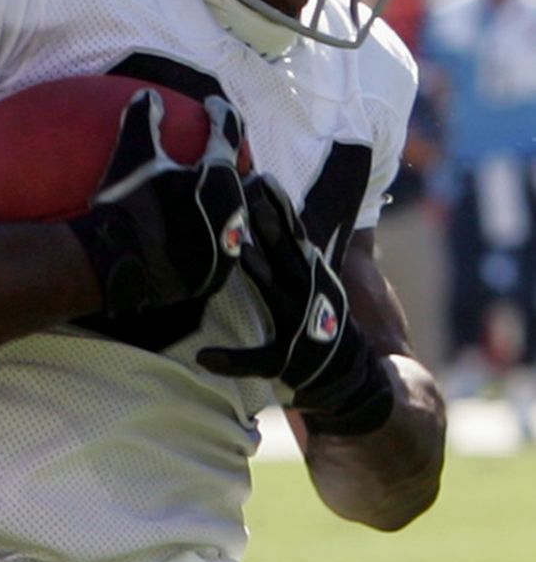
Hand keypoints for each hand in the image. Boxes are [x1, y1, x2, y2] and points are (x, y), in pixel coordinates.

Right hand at [67, 89, 248, 320]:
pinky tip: (199, 235)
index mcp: (219, 174)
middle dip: (229, 164)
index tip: (210, 105)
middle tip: (215, 157)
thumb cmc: (126, 206)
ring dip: (224, 203)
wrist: (116, 267)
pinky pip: (221, 248)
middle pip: (238, 176)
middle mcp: (232, 208)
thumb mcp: (131, 156)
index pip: (226, 132)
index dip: (218, 113)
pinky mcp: (214, 272)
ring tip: (208, 199)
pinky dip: (212, 235)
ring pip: (234, 214)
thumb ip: (142, 120)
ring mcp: (225, 244)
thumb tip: (148, 94)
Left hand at [196, 177, 393, 435]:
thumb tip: (303, 234)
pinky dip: (232, 359)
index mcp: (311, 278)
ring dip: (258, 269)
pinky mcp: (289, 362)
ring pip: (276, 291)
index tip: (261, 177)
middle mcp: (308, 295)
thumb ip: (300, 265)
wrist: (356, 385)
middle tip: (249, 186)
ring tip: (238, 246)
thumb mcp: (316, 294)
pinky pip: (256, 361)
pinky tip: (205, 355)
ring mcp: (300, 326)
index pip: (293, 236)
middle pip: (285, 251)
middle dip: (268, 220)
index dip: (277, 208)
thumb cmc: (326, 339)